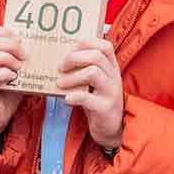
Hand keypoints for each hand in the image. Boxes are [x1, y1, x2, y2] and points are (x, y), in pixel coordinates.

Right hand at [0, 26, 26, 143]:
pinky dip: (3, 74)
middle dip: (11, 45)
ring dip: (6, 58)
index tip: (21, 40)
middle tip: (25, 56)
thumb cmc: (7, 93)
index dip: (6, 33)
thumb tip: (45, 50)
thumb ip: (24, 61)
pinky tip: (13, 77)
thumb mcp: (17, 73)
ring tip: (19, 67)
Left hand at [56, 37, 125, 153]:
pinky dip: (74, 96)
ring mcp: (111, 92)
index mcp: (111, 68)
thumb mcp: (96, 83)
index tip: (70, 50)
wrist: (112, 129)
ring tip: (60, 83)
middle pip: (96, 56)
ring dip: (71, 77)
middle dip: (74, 58)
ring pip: (93, 73)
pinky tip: (67, 99)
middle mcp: (114, 77)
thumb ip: (85, 69)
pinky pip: (88, 97)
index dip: (85, 44)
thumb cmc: (99, 102)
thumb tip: (59, 58)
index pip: (104, 46)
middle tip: (60, 67)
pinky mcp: (105, 108)